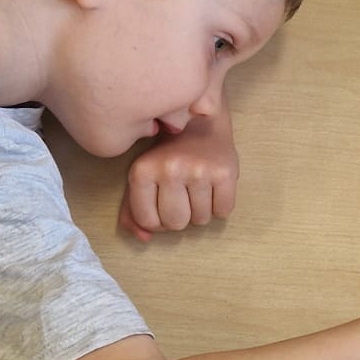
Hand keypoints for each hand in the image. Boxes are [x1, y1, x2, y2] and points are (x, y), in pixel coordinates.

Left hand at [120, 120, 238, 240]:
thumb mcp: (142, 177)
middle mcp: (170, 169)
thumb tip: (143, 238)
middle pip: (176, 223)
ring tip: (197, 189)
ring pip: (200, 220)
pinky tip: (213, 188)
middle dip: (180, 218)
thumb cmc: (167, 154)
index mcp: (142, 171)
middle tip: (182, 197)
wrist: (199, 121)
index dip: (157, 220)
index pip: (148, 221)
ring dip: (200, 211)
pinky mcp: (225, 172)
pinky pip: (223, 211)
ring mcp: (199, 170)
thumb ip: (133, 210)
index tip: (162, 204)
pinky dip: (220, 206)